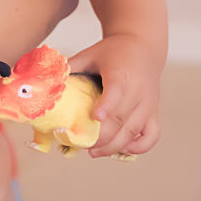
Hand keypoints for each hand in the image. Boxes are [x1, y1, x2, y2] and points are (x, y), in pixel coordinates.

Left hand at [68, 33, 162, 157]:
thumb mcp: (90, 54)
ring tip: (94, 152)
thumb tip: (46, 82)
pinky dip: (138, 147)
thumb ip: (70, 67)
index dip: (106, 107)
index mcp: (121, 75)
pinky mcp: (154, 112)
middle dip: (102, 137)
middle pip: (122, 119)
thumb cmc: (113, 52)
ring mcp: (148, 105)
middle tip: (83, 144)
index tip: (94, 118)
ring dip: (114, 146)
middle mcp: (138, 92)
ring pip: (134, 132)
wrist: (142, 47)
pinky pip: (151, 136)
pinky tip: (121, 149)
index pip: (116, 93)